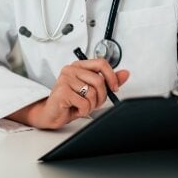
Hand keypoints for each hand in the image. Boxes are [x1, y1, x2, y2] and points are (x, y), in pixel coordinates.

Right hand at [12, 58, 130, 129]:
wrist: (51, 114)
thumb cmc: (70, 101)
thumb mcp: (92, 90)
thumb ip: (108, 81)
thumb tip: (125, 74)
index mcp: (79, 66)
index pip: (101, 63)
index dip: (111, 76)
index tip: (114, 87)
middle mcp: (70, 70)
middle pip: (99, 81)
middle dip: (101, 97)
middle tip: (94, 103)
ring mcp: (65, 79)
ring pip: (93, 93)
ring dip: (91, 105)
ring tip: (82, 105)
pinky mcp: (62, 92)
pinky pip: (84, 103)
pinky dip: (83, 110)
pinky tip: (75, 109)